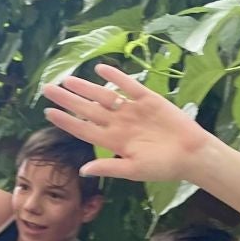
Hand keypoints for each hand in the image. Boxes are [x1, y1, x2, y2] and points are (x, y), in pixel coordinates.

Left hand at [39, 64, 217, 182]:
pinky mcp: (148, 100)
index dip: (66, 120)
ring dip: (86, 87)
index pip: (83, 129)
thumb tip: (83, 171)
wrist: (192, 154)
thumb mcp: (134, 171)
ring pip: (104, 95)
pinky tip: (101, 69)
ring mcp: (132, 110)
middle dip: (68, 99)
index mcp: (114, 141)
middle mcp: (119, 124)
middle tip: (47, 88)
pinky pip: (129, 86)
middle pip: (88, 109)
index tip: (48, 112)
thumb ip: (109, 168)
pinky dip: (116, 77)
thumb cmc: (164, 167)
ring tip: (67, 79)